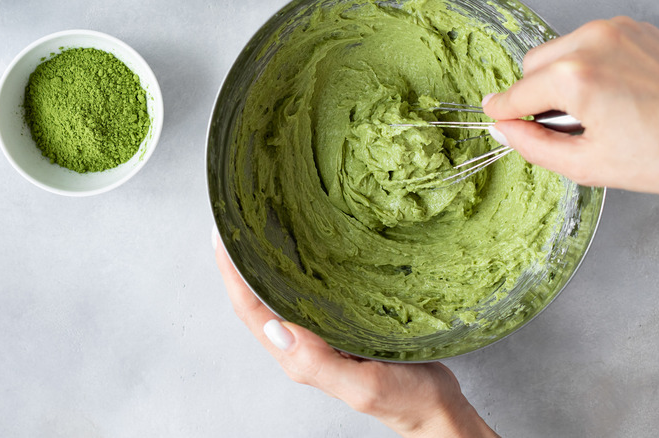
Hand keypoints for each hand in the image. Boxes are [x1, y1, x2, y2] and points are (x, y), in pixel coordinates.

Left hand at [213, 229, 497, 437]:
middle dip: (243, 260)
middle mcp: (304, 341)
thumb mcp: (363, 385)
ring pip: (283, 292)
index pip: (252, 310)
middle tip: (237, 217)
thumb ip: (318, 362)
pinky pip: (312, 291)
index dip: (231, 274)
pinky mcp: (343, 322)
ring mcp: (323, 331)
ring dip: (268, 260)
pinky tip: (306, 246)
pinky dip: (300, 267)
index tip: (222, 237)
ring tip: (262, 224)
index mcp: (298, 357)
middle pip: (260, 297)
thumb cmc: (405, 399)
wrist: (437, 405)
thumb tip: (277, 328)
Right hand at [483, 17, 658, 200]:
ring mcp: (617, 30)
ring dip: (559, 79)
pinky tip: (611, 94)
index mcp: (577, 78)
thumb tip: (505, 128)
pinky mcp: (635, 29)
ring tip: (592, 110)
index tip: (498, 120)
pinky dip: (586, 66)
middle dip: (536, 96)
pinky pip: (588, 44)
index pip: (516, 94)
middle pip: (532, 66)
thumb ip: (532, 145)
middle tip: (565, 126)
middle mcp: (593, 43)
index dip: (504, 114)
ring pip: (558, 52)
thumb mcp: (585, 165)